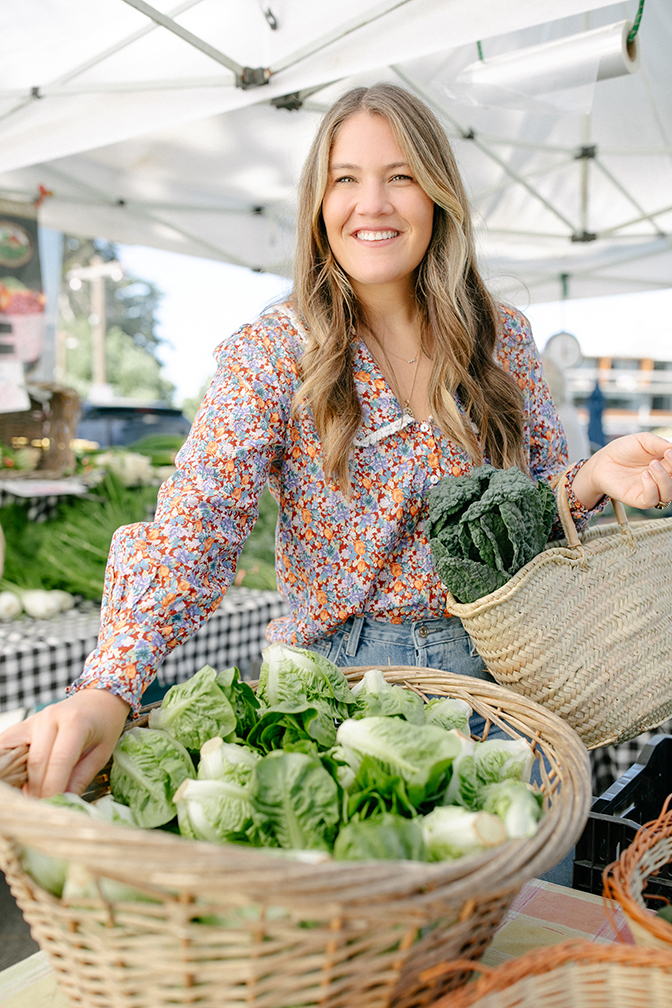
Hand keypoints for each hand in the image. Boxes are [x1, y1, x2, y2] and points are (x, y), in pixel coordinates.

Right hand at [0, 688, 129, 797]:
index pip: (59, 760)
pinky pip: (6, 745)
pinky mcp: (23, 724)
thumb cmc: (104, 726)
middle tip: (42, 807)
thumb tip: (62, 803)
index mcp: (75, 722)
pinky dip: (7, 763)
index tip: (52, 806)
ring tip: (29, 795)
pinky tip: (16, 779)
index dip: (53, 787)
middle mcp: (50, 717)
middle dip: (37, 789)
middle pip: (35, 761)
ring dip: (19, 778)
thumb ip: (81, 778)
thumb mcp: (101, 753)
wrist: (97, 700)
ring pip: (15, 754)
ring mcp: (33, 719)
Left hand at [572, 433, 671, 510]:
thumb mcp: (643, 441)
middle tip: (666, 454)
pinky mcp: (639, 499)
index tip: (669, 451)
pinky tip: (645, 475)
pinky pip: (652, 500)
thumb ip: (659, 444)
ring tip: (653, 465)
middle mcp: (661, 479)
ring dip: (665, 479)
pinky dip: (652, 488)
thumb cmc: (623, 450)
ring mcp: (651, 490)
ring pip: (669, 494)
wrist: (602, 461)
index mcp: (666, 465)